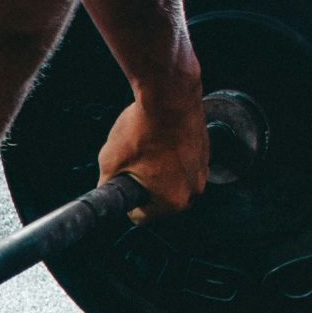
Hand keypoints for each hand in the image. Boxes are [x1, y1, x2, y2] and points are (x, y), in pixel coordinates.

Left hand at [97, 92, 209, 225]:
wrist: (169, 96)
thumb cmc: (142, 128)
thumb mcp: (110, 162)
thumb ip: (107, 184)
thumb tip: (105, 190)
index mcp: (172, 201)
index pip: (140, 216)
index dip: (125, 200)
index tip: (121, 185)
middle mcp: (193, 190)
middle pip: (159, 201)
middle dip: (144, 187)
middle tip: (132, 164)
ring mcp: (203, 171)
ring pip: (173, 181)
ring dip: (159, 172)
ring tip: (146, 149)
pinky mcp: (206, 153)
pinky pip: (184, 164)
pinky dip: (172, 157)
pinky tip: (160, 140)